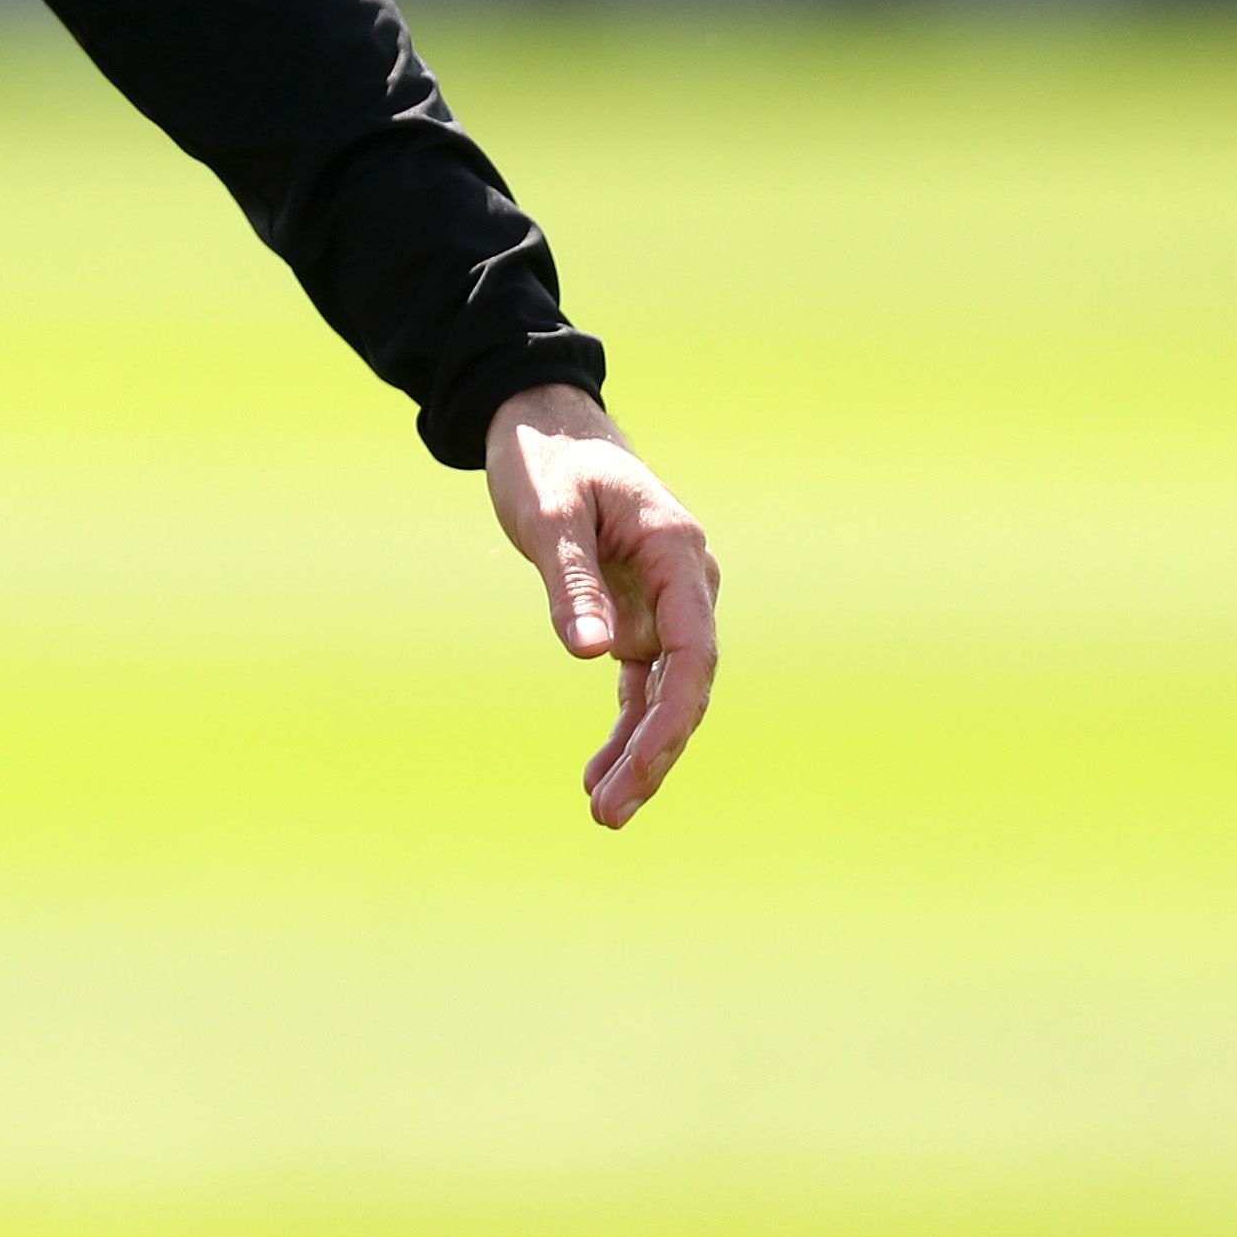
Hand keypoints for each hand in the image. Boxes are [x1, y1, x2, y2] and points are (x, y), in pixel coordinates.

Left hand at [481, 382, 718, 827]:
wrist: (543, 423)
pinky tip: (602, 775)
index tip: (638, 769)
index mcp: (679, 555)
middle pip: (686, 685)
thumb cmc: (546, 460)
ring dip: (638, 751)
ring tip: (601, 811)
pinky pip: (641, 681)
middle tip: (607, 814)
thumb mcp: (549, 517)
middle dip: (653, 754)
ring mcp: (665, 601)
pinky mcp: (637, 612)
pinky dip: (625, 726)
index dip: (671, 720)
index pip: (693, 654)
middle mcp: (685, 583)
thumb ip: (572, 583)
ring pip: (665, 693)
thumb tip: (593, 657)